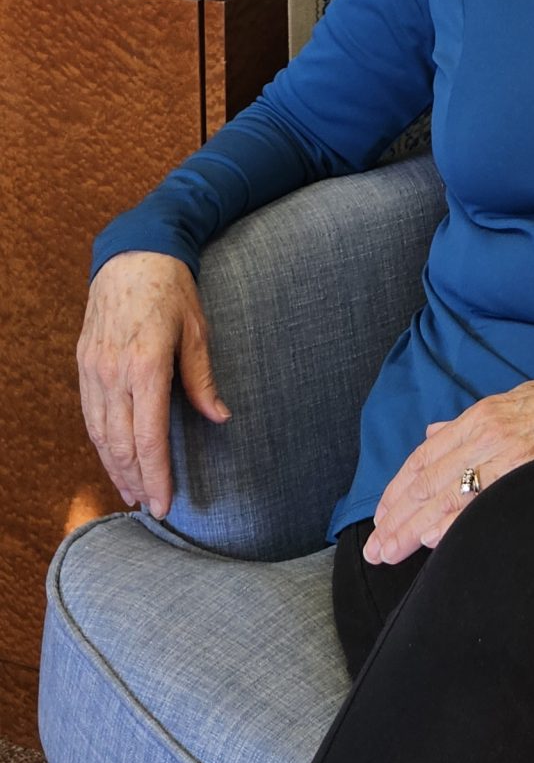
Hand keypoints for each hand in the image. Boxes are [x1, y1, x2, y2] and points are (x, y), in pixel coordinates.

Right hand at [77, 251, 229, 519]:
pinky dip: (101, 443)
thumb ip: (202, 379)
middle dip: (135, 481)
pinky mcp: (84, 363)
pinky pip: (90, 414)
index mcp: (145, 365)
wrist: (132, 253)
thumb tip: (220, 418)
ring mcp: (93, 368)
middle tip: (151, 509)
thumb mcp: (197, 330)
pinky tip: (113, 458)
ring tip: (131, 493)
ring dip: (114, 468)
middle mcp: (113, 372)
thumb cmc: (172, 290)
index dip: (157, 476)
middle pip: (120, 444)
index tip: (164, 505)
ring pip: (99, 434)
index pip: (148, 437)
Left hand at [363, 373, 533, 565]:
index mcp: (478, 417)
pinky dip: (452, 523)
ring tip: (390, 552)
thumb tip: (432, 435)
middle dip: (396, 518)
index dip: (397, 490)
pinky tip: (431, 540)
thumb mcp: (510, 401)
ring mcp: (506, 454)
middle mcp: (485, 434)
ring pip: (445, 496)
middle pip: (427, 481)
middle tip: (376, 549)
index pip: (424, 458)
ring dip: (412, 528)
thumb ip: (468, 422)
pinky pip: (481, 503)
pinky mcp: (528, 471)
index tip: (381, 517)